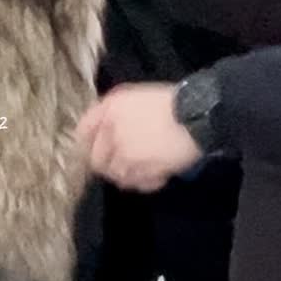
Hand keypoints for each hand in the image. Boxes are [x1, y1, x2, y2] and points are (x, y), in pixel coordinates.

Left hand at [78, 85, 202, 192]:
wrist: (197, 115)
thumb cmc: (172, 102)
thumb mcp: (137, 96)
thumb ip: (114, 112)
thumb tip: (103, 129)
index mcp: (109, 109)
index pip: (83, 132)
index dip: (88, 143)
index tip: (95, 150)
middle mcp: (111, 132)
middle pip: (96, 160)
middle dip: (109, 164)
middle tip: (125, 164)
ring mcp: (125, 154)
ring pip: (117, 175)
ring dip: (130, 174)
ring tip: (147, 168)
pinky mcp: (142, 171)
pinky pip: (138, 184)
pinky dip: (147, 183)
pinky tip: (160, 174)